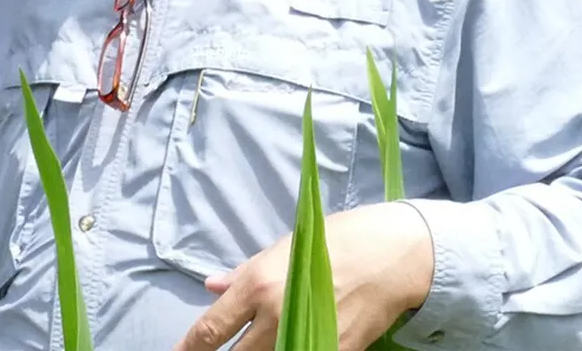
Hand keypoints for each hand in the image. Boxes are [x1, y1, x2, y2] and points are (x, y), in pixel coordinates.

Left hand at [173, 201, 434, 350]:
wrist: (392, 255)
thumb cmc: (334, 241)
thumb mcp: (282, 249)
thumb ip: (243, 273)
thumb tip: (212, 286)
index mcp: (257, 286)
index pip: (211, 329)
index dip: (189, 348)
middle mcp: (276, 316)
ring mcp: (307, 338)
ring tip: (251, 350)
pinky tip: (284, 349)